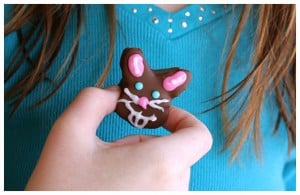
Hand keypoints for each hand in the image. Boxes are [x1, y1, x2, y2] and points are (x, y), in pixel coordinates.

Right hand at [25, 86, 211, 189]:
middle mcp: (172, 190)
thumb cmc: (60, 187)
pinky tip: (116, 187)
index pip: (199, 136)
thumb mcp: (68, 132)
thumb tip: (116, 93)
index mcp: (160, 165)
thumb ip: (95, 100)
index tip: (161, 117)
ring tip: (111, 173)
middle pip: (177, 153)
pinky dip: (144, 181)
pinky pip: (162, 189)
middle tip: (115, 151)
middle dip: (147, 143)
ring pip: (168, 172)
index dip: (183, 119)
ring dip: (144, 163)